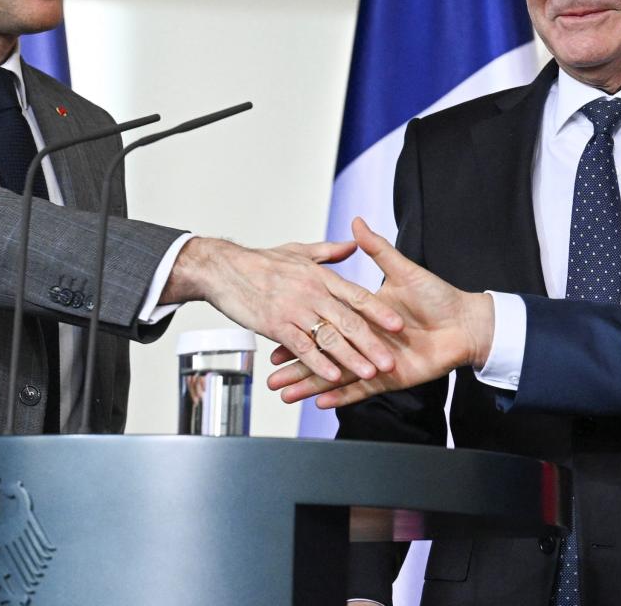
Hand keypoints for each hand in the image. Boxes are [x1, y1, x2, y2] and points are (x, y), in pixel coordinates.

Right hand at [162, 236, 402, 383]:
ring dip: (351, 358)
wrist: (223, 267)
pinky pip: (302, 348)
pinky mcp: (276, 326)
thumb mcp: (300, 250)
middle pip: (348, 321)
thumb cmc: (261, 260)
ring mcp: (294, 311)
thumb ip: (330, 251)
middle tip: (390, 359)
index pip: (357, 295)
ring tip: (370, 372)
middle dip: (372, 342)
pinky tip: (332, 377)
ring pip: (329, 338)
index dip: (378, 310)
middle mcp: (312, 294)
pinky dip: (318, 364)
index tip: (397, 323)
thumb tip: (354, 243)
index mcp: (321, 277)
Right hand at [266, 217, 493, 407]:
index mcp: (363, 312)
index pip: (324, 319)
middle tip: (270, 375)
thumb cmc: (437, 295)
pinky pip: (360, 389)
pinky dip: (341, 395)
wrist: (467, 323)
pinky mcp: (389, 377)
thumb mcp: (403, 269)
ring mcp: (374, 358)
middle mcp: (364, 336)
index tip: (276, 331)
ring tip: (283, 395)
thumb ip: (378, 248)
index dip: (301, 326)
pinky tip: (320, 402)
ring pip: (336, 372)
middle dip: (296, 365)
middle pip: (323, 350)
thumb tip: (357, 224)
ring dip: (310, 384)